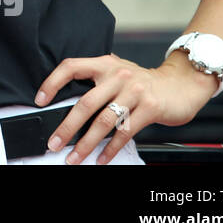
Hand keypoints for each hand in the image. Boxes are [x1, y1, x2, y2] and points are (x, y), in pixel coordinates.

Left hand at [34, 51, 219, 163]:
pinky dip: (111, 149)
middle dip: (66, 127)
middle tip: (54, 142)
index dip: (52, 82)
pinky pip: (125, 132)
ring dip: (86, 143)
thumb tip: (68, 107)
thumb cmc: (145, 82)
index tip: (40, 101)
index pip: (70, 67)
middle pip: (85, 103)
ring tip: (75, 157)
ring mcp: (135, 91)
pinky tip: (102, 158)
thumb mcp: (118, 74)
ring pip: (104, 121)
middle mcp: (118, 75)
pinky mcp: (150, 107)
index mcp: (104, 64)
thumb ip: (97, 84)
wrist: (182, 84)